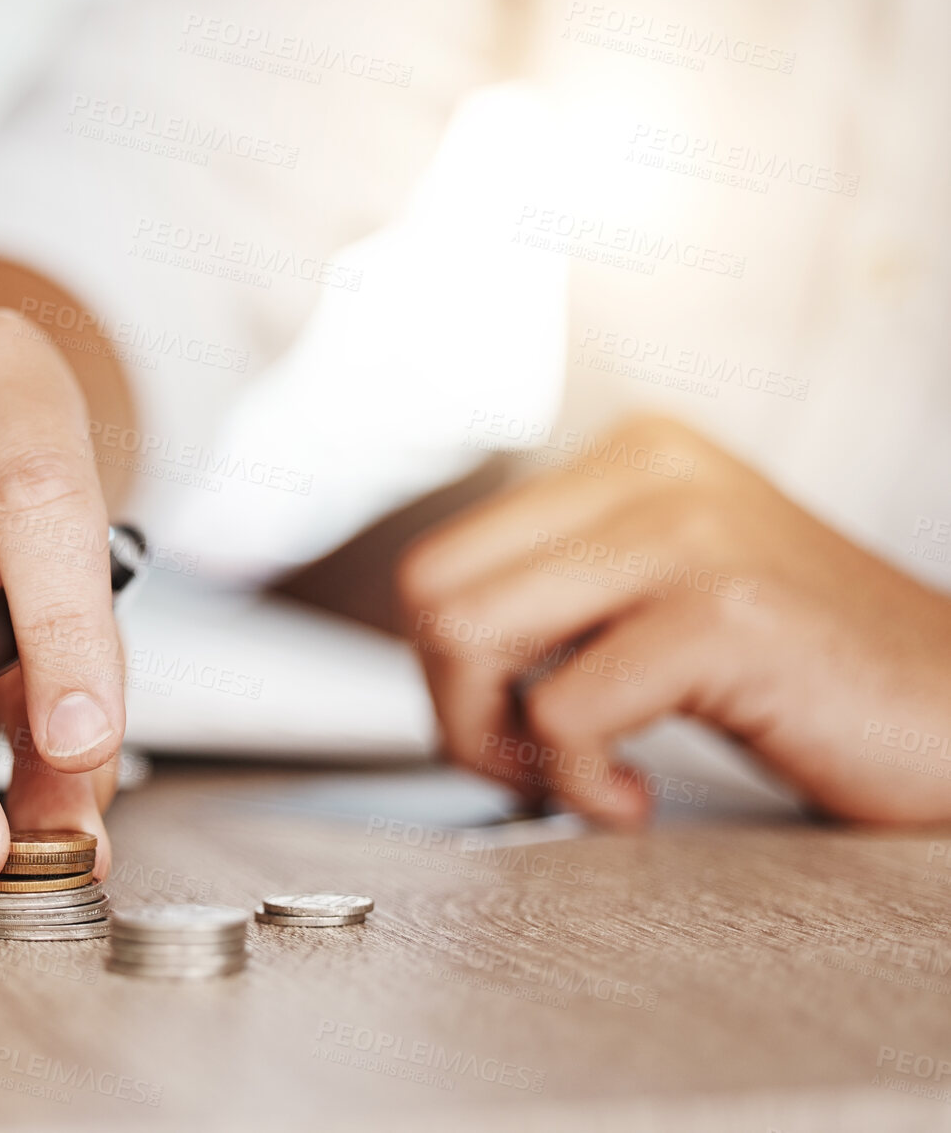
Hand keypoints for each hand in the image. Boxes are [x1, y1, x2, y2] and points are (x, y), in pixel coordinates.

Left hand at [398, 415, 950, 825]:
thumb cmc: (820, 677)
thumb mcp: (672, 596)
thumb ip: (565, 593)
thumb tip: (432, 641)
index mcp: (634, 456)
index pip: (442, 557)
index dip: (444, 665)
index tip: (503, 720)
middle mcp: (653, 471)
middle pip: (433, 592)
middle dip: (454, 704)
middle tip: (526, 759)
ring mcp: (689, 533)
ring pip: (469, 638)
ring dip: (499, 742)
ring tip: (579, 775)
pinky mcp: (721, 613)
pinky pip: (559, 711)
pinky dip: (577, 782)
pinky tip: (636, 797)